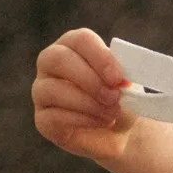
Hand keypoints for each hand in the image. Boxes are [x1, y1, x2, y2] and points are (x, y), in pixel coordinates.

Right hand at [33, 28, 137, 163]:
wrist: (122, 133)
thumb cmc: (123, 101)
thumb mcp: (130, 85)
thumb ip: (127, 75)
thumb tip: (122, 80)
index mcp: (74, 47)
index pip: (80, 39)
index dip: (100, 57)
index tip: (118, 78)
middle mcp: (51, 64)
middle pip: (58, 58)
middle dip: (90, 80)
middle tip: (114, 97)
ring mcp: (42, 91)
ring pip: (53, 89)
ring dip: (89, 103)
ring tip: (112, 113)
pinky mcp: (43, 119)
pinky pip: (54, 116)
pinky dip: (84, 120)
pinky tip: (102, 122)